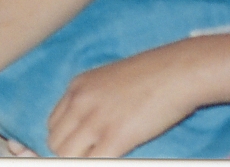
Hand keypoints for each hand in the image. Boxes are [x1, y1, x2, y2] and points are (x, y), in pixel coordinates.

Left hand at [46, 42, 203, 156]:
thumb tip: (88, 126)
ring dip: (81, 159)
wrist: (177, 72)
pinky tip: (115, 157)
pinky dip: (100, 163)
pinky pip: (93, 161)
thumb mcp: (110, 81)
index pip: (53, 124)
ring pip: (65, 155)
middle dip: (70, 153)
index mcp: (76, 88)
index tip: (79, 147)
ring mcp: (94, 120)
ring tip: (102, 155)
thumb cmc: (152, 77)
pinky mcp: (114, 137)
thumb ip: (93, 100)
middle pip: (54, 142)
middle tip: (92, 153)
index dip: (65, 140)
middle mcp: (79, 102)